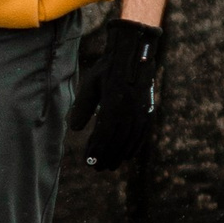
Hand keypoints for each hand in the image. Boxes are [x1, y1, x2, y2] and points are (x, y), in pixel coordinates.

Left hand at [83, 17, 162, 169]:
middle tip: (96, 167)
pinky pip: (142, 134)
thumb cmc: (107, 69)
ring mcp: (141, 111)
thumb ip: (82, 107)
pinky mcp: (148, 111)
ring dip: (119, 155)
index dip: (96, 150)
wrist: (134, 55)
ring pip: (130, 140)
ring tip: (109, 165)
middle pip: (117, 141)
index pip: (104, 134)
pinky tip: (127, 155)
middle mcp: (129, 109)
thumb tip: (75, 129)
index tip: (87, 160)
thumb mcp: (90, 84)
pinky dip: (135, 147)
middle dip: (106, 156)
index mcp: (114, 102)